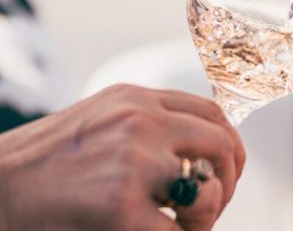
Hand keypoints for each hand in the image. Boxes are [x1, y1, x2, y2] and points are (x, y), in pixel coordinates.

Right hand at [0, 84, 245, 230]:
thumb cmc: (40, 163)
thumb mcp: (97, 120)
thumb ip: (144, 124)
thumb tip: (195, 151)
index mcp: (136, 98)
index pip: (212, 112)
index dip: (229, 144)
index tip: (225, 169)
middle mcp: (141, 120)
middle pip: (221, 144)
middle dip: (229, 180)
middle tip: (213, 205)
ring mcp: (133, 161)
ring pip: (209, 190)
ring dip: (207, 216)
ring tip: (186, 227)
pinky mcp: (120, 206)